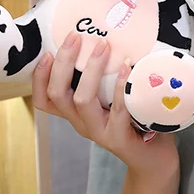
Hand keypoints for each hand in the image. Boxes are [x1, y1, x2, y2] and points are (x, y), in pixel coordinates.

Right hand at [32, 31, 179, 182]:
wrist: (154, 158)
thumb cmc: (135, 122)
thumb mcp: (112, 99)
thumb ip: (105, 79)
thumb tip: (107, 39)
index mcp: (75, 114)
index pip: (43, 99)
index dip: (39, 77)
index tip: (47, 51)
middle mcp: (81, 123)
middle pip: (58, 94)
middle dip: (64, 62)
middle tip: (75, 36)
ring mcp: (98, 132)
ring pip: (82, 100)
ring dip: (90, 70)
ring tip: (103, 46)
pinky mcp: (118, 138)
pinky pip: (116, 110)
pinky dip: (119, 86)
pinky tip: (127, 67)